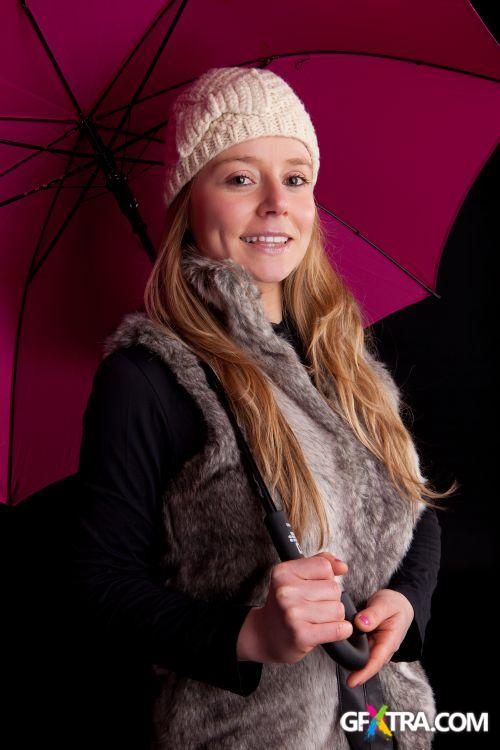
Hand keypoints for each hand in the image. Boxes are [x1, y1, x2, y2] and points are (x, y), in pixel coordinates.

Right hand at [237, 552, 351, 664]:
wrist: (265, 636)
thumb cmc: (285, 605)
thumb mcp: (295, 576)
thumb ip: (319, 563)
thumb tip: (342, 566)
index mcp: (283, 572)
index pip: (324, 566)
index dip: (326, 578)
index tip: (315, 587)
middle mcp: (285, 591)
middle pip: (334, 588)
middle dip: (330, 599)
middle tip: (313, 606)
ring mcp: (293, 614)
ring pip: (338, 609)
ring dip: (334, 616)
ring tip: (316, 618)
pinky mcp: (302, 635)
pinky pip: (338, 629)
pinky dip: (342, 630)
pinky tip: (329, 630)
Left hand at [346, 588, 413, 688]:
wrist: (399, 602)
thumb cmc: (394, 604)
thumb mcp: (386, 605)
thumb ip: (374, 614)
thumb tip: (361, 623)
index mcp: (390, 641)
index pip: (376, 661)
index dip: (364, 673)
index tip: (352, 682)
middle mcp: (382, 647)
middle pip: (368, 664)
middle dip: (356, 673)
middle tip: (344, 681)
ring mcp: (374, 645)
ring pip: (362, 658)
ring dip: (352, 663)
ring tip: (339, 667)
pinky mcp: (367, 641)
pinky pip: (358, 649)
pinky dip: (350, 651)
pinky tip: (340, 652)